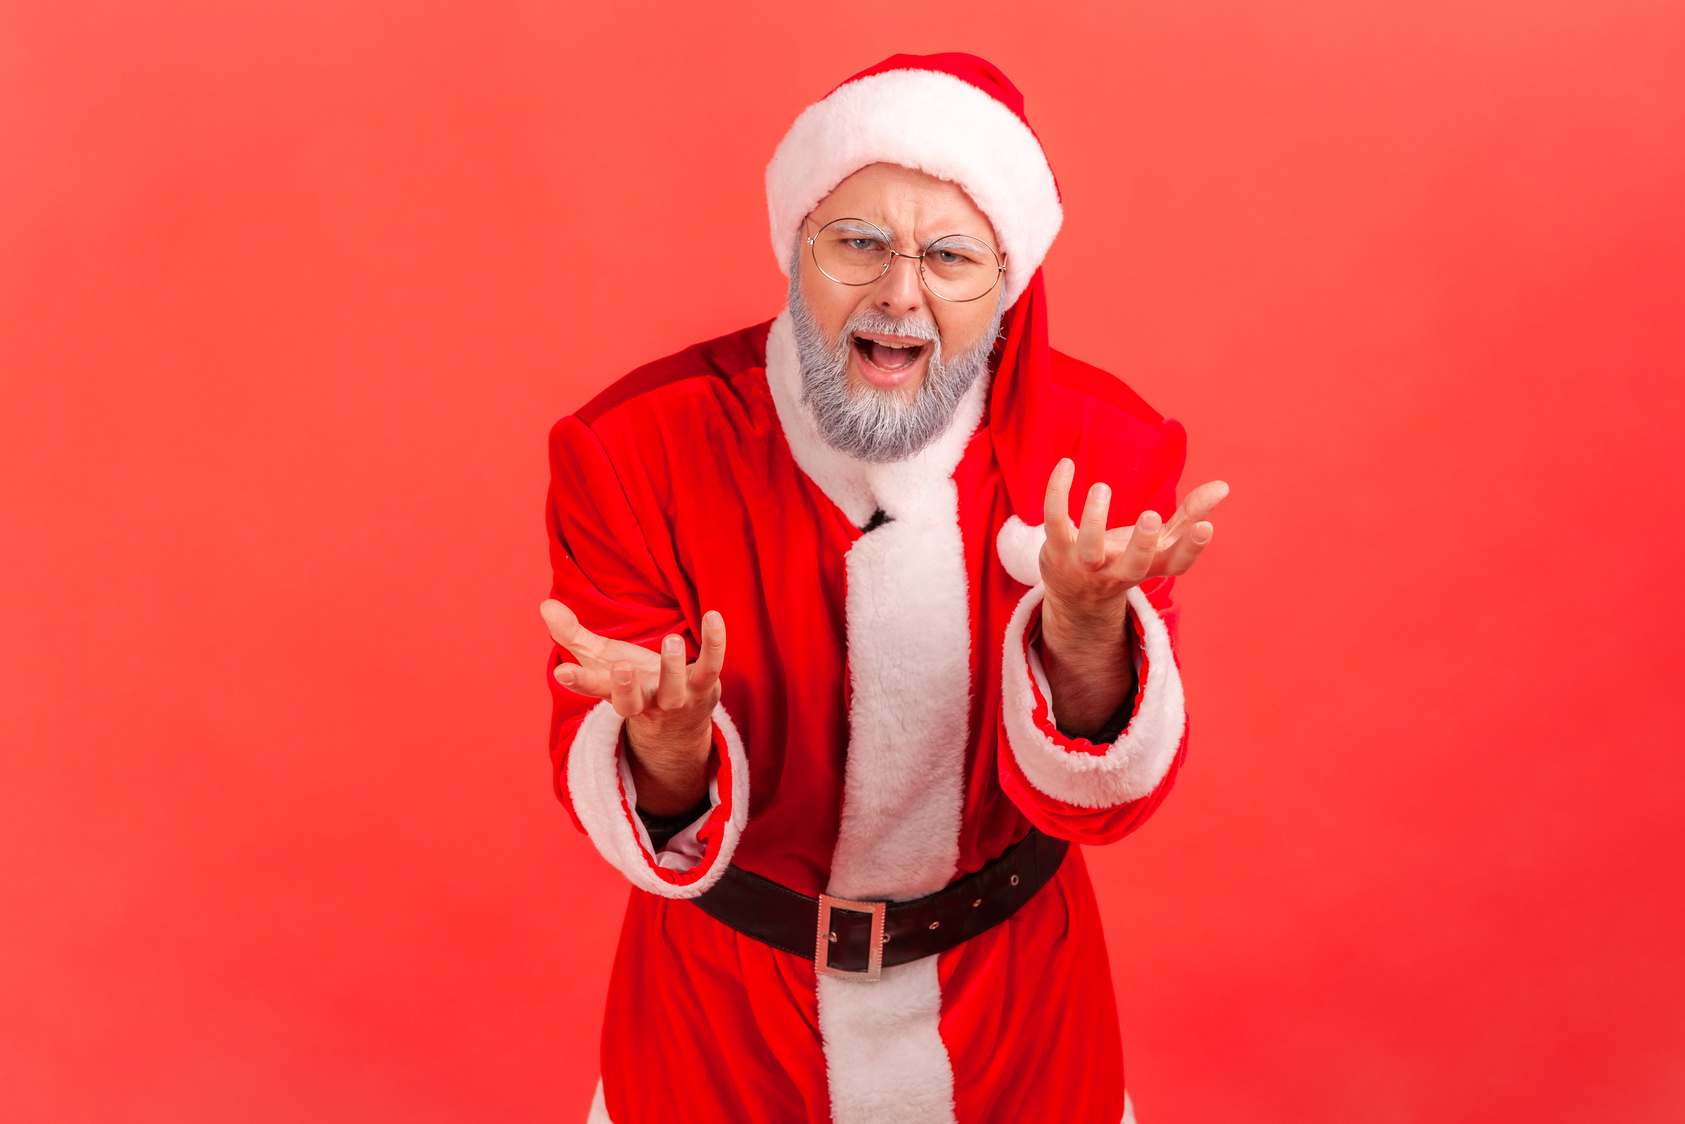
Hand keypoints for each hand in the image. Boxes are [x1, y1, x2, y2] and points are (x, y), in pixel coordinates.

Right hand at [540, 600, 726, 816]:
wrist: (678, 724)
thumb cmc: (634, 683)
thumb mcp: (601, 659)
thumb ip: (573, 634)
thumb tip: (545, 606)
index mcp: (614, 694)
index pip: (593, 689)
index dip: (579, 681)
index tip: (562, 672)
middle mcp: (644, 702)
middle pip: (632, 703)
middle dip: (626, 687)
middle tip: (621, 668)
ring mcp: (675, 699)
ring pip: (674, 690)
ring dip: (672, 667)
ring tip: (671, 639)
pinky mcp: (704, 687)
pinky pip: (711, 667)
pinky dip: (715, 644)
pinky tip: (714, 616)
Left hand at [1036, 459, 1227, 734]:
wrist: (1075, 597)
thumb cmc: (1125, 560)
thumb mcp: (1160, 543)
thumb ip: (1191, 515)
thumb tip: (1224, 486)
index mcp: (1150, 567)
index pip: (1176, 565)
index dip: (1192, 549)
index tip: (1206, 527)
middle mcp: (1118, 571)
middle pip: (1133, 566)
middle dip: (1142, 543)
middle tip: (1150, 516)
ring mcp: (1086, 564)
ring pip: (1089, 548)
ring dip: (1094, 519)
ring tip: (1102, 488)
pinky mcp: (1057, 549)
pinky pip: (1054, 522)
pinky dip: (1057, 494)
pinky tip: (1066, 465)